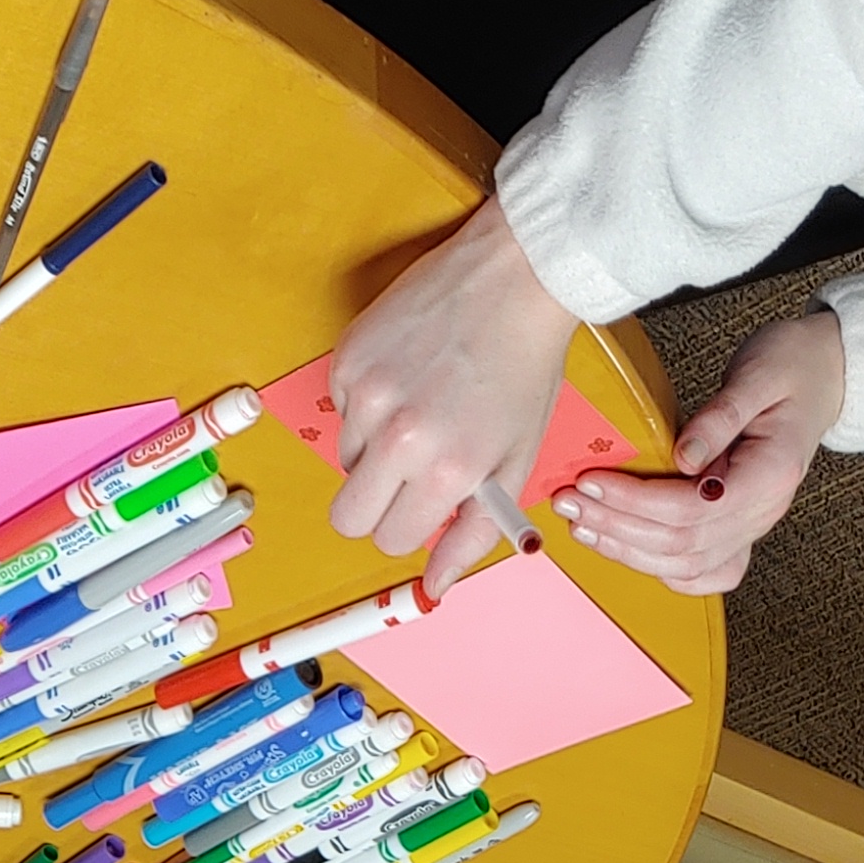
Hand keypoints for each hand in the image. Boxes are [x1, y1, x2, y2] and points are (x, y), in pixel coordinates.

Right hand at [325, 192, 580, 597]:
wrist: (514, 276)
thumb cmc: (523, 367)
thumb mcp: (515, 461)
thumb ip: (473, 533)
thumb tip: (437, 587)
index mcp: (448, 470)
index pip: (389, 540)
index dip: (407, 525)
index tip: (423, 504)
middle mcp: (400, 438)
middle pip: (347, 517)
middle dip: (374, 505)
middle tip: (405, 473)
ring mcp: (367, 396)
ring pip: (344, 460)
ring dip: (374, 448)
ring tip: (419, 407)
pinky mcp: (347, 359)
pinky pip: (340, 409)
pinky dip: (366, 402)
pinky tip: (407, 374)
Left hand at [546, 311, 843, 596]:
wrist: (825, 375)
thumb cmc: (793, 366)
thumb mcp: (758, 373)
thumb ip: (719, 417)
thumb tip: (682, 456)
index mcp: (771, 474)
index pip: (694, 508)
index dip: (636, 501)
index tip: (592, 481)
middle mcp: (763, 511)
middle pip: (681, 543)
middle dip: (617, 527)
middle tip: (570, 502)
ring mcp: (753, 525)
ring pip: (684, 564)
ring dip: (626, 550)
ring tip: (582, 524)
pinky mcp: (739, 527)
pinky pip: (702, 571)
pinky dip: (660, 569)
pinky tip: (624, 551)